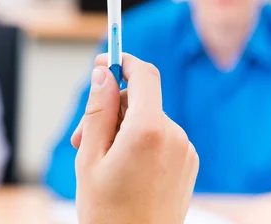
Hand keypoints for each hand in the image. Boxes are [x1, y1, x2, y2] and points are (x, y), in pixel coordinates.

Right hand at [73, 53, 198, 223]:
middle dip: (111, 108)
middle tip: (82, 136)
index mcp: (149, 130)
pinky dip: (140, 141)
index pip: (143, 74)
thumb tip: (103, 73)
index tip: (104, 61)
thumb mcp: (90, 155)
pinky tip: (124, 167)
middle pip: (140, 99)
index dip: (122, 61)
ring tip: (102, 160)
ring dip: (122, 128)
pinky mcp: (188, 163)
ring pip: (148, 119)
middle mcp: (174, 135)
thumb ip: (98, 109)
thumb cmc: (107, 211)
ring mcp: (185, 150)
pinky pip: (161, 136)